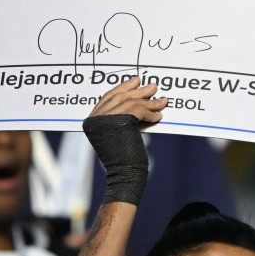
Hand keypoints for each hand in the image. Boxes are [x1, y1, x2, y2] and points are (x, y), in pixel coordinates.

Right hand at [83, 77, 165, 205]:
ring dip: (150, 102)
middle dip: (138, 91)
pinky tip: (158, 116)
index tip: (135, 81)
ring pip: (131, 102)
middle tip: (152, 87)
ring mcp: (105, 119)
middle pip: (120, 97)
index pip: (108, 97)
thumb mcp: (117, 134)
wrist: (124, 173)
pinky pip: (139, 111)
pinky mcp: (119, 121)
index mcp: (92, 120)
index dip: (123, 88)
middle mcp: (96, 118)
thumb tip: (134, 100)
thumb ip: (118, 118)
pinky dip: (151, 113)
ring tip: (163, 100)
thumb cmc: (123, 158)